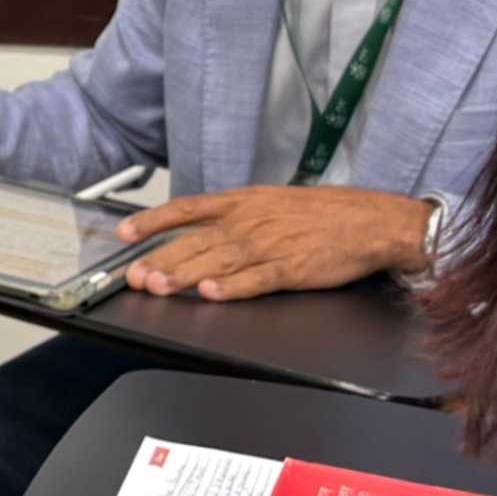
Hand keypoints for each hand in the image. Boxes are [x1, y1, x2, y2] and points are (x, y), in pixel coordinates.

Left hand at [111, 185, 429, 300]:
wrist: (371, 221)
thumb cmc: (324, 214)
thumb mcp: (272, 202)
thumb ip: (234, 216)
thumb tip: (197, 229)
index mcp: (244, 202)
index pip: (187, 209)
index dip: (153, 221)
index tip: (125, 234)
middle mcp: (250, 222)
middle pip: (196, 240)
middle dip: (161, 259)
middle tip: (134, 276)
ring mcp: (271, 246)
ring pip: (218, 261)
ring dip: (185, 275)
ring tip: (159, 287)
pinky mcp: (292, 269)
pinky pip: (257, 279)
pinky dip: (233, 286)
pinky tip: (212, 292)